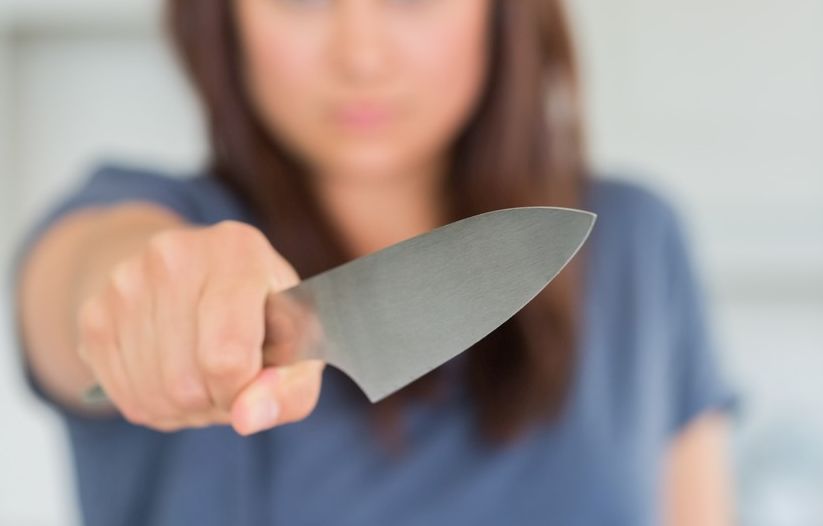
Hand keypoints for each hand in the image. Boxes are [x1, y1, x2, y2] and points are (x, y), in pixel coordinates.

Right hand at [75, 220, 324, 434]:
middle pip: (186, 383)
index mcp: (238, 250)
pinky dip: (155, 404)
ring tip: (207, 376)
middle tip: (232, 379)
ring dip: (186, 408)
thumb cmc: (265, 317)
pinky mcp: (95, 311)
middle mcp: (176, 254)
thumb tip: (247, 418)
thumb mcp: (301, 346)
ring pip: (153, 394)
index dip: (243, 392)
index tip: (256, 382)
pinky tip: (176, 375)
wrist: (199, 277)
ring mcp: (126, 280)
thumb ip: (291, 389)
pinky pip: (123, 395)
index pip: (227, 356)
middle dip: (215, 402)